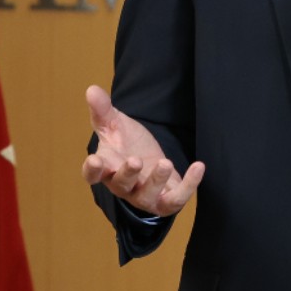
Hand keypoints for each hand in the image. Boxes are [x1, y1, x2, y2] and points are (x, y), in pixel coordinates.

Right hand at [80, 85, 203, 216]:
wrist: (150, 159)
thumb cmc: (127, 144)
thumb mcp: (116, 124)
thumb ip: (103, 109)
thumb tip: (91, 89)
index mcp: (107, 167)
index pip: (93, 173)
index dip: (92, 170)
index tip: (95, 161)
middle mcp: (123, 186)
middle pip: (121, 185)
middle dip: (128, 174)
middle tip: (136, 160)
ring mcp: (143, 196)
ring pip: (146, 196)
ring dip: (156, 181)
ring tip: (165, 162)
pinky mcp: (165, 201)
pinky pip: (176, 199)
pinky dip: (189, 185)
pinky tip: (198, 166)